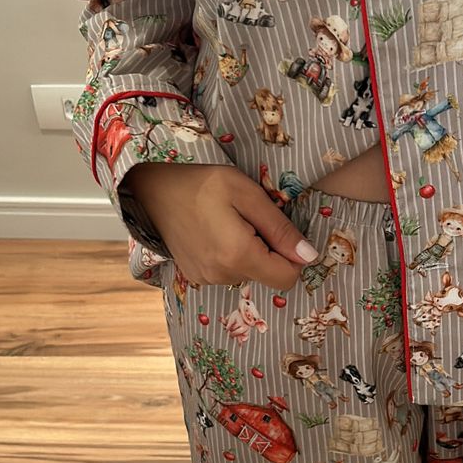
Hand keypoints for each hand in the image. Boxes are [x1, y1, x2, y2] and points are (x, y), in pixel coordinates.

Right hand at [120, 164, 318, 288]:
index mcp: (238, 255)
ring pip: (249, 273)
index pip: (287, 278)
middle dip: (268, 250)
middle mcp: (222, 275)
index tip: (279, 230)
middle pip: (268, 275)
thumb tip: (309, 256)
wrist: (153, 189)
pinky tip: (215, 232)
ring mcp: (206, 279)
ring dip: (249, 252)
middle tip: (248, 219)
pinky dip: (231, 255)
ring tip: (228, 223)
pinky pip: (229, 272)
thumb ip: (279, 228)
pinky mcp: (196, 276)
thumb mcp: (247, 194)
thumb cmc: (202, 183)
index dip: (293, 256)